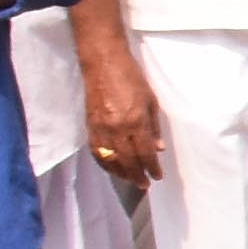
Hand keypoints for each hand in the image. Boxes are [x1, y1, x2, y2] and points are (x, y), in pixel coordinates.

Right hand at [77, 42, 166, 186]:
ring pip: (110, 160)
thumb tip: (158, 149)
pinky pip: (96, 152)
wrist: (103, 63)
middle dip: (137, 175)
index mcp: (135, 121)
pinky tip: (112, 168)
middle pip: (127, 161)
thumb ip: (153, 128)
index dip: (151, 168)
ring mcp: (101, 128)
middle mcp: (117, 129)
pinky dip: (105, 163)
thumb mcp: (150, 101)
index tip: (157, 176)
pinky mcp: (89, 126)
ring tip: (130, 180)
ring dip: (121, 173)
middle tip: (145, 185)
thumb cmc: (131, 78)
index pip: (144, 153)